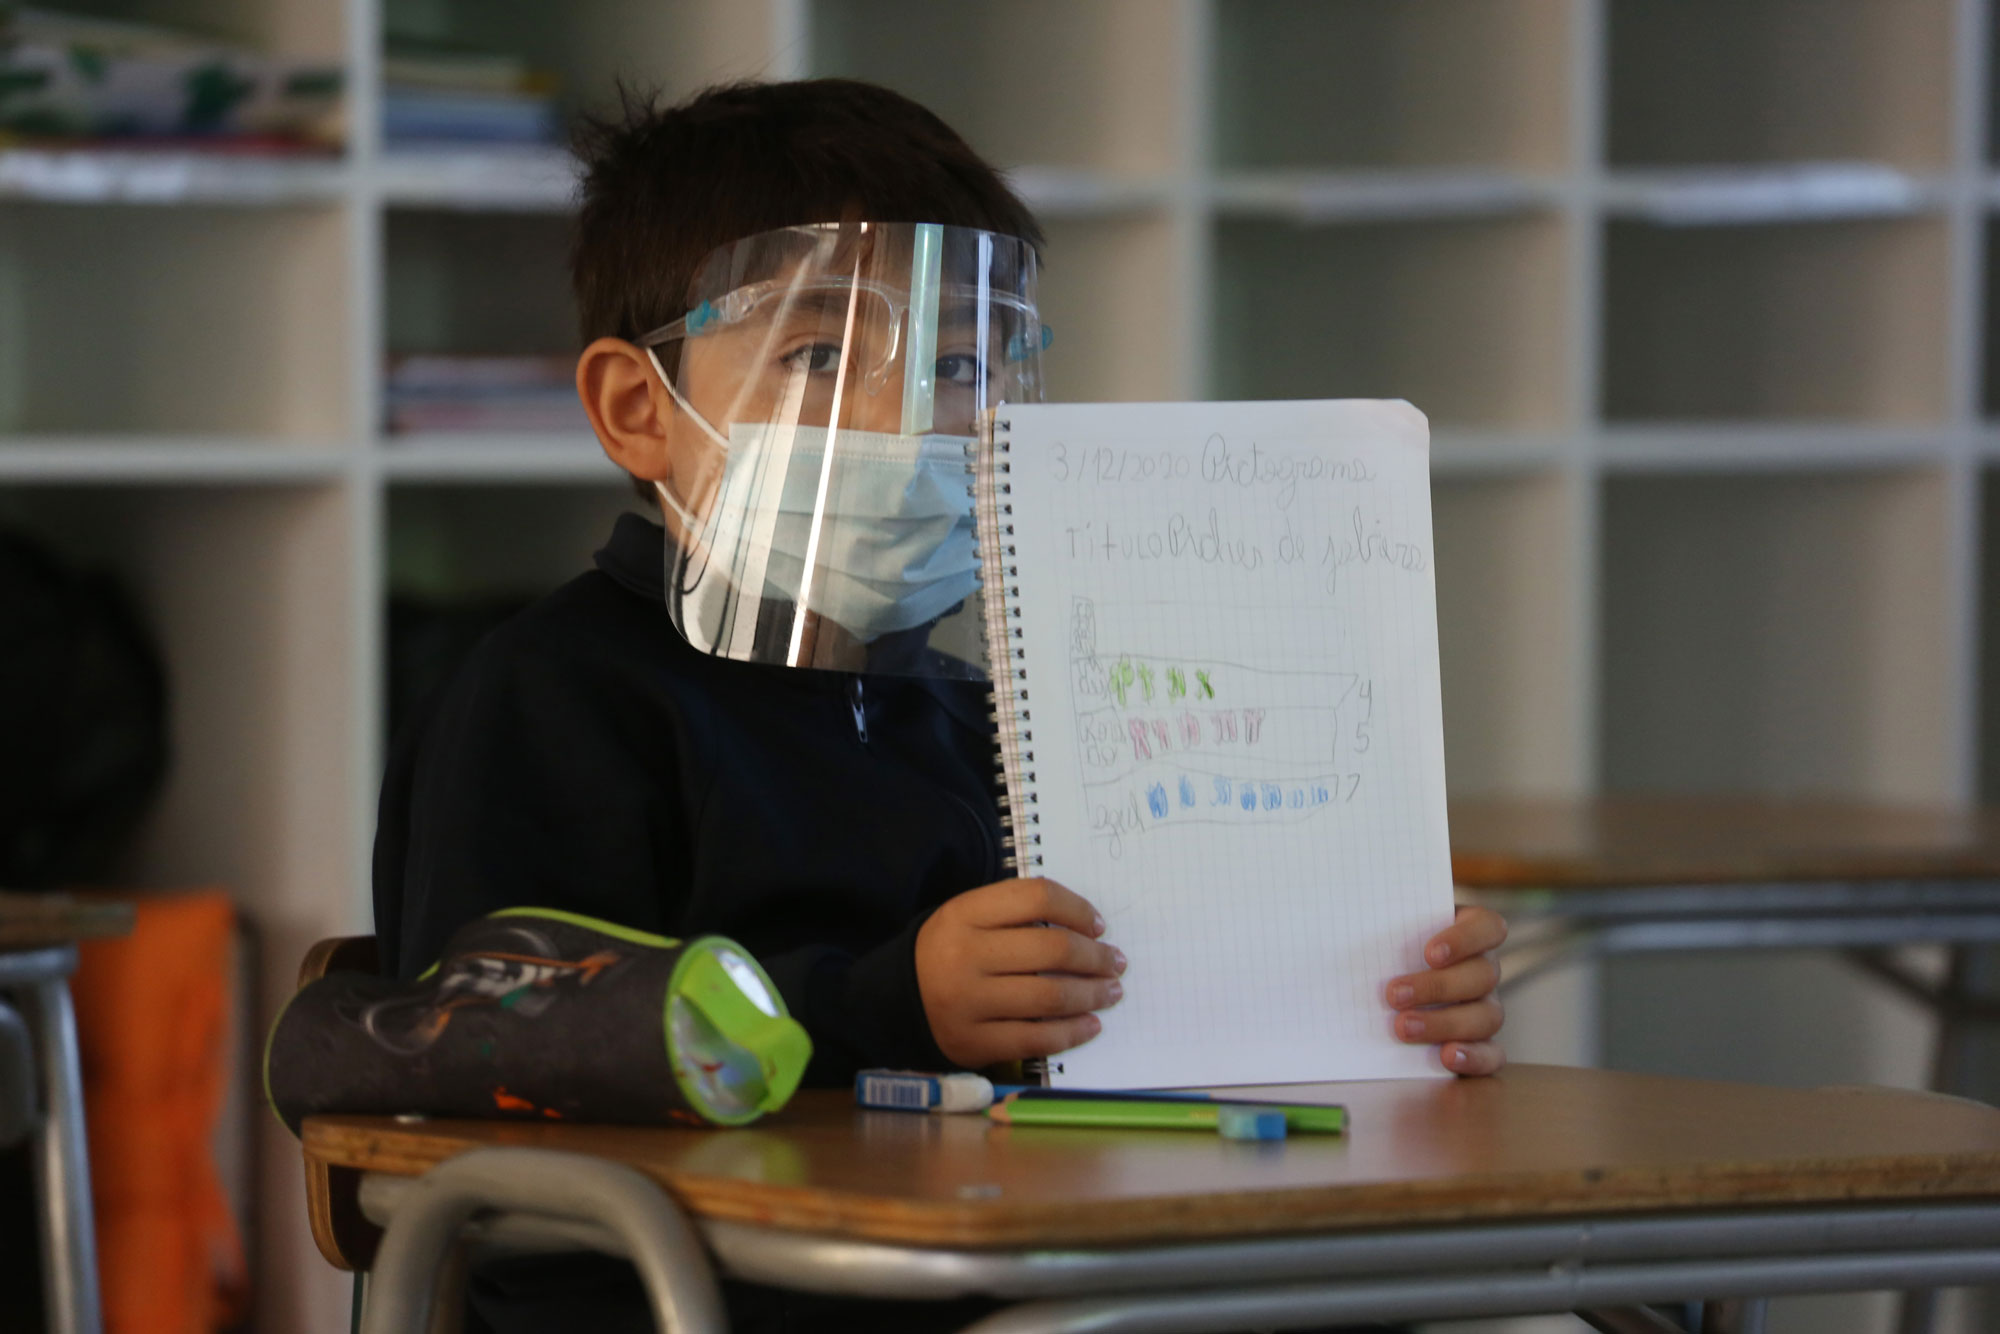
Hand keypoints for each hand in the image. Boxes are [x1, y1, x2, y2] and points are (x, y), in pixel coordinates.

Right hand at [916, 877, 1125, 1068]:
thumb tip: (1087, 930)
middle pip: (1052, 950)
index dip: (1078, 909)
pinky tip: (1091, 1024)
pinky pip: (1036, 1039)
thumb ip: (1016, 914)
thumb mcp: (969, 918)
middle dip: (1096, 957)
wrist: (895, 1000)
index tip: (1099, 925)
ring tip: (1111, 992)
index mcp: (964, 913)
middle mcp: (964, 956)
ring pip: (1049, 997)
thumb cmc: (949, 952)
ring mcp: (967, 1003)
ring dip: (1092, 994)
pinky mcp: (972, 1043)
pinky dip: (1072, 1032)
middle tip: (1116, 962)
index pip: (1036, 897)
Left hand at [1386, 905, 1506, 1075]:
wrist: (1376, 996)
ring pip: (1487, 1016)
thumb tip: (1335, 927)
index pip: (1487, 927)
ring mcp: (1485, 1009)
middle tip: (1394, 995)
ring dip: (1444, 1023)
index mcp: (1467, 934)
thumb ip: (1374, 928)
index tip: (1429, 953)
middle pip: (1483, 975)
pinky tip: (1446, 1057)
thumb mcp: (1380, 933)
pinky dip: (1474, 1057)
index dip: (1465, 939)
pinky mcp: (1481, 1046)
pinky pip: (1492, 1054)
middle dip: (1437, 986)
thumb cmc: (1381, 951)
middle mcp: (1482, 971)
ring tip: (1403, 1028)